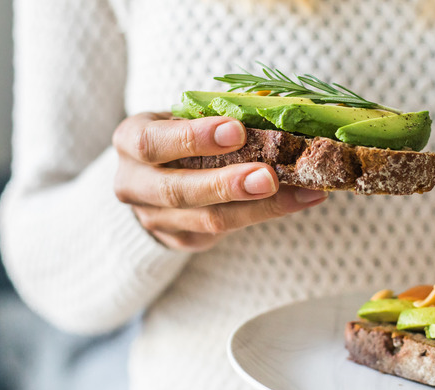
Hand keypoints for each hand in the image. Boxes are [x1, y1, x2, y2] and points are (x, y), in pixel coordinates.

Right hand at [112, 112, 327, 250]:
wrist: (153, 178)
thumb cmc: (179, 136)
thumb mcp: (187, 116)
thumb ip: (220, 112)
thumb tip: (274, 105)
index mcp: (130, 140)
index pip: (152, 142)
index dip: (192, 139)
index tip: (237, 131)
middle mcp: (133, 183)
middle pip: (177, 191)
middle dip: (227, 185)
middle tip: (269, 176)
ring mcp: (154, 218)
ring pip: (208, 220)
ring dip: (260, 207)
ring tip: (303, 192)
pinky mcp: (180, 240)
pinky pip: (225, 233)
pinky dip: (266, 215)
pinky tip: (300, 200)